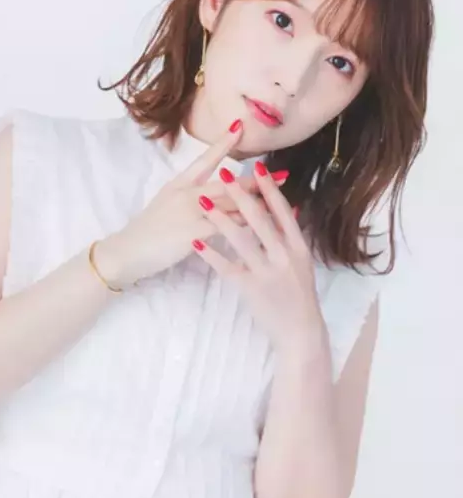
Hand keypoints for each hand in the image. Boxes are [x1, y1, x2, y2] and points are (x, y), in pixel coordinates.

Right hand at [94, 120, 282, 286]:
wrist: (126, 252)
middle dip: (256, 179)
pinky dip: (245, 226)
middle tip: (282, 174)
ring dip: (258, 201)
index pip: (204, 159)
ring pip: (230, 203)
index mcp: (179, 184)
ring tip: (280, 200)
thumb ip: (186, 197)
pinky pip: (225, 227)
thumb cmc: (145, 232)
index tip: (240, 127)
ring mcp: (189, 211)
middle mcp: (186, 193)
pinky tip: (262, 228)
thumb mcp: (164, 205)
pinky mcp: (192, 232)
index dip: (223, 143)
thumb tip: (209, 195)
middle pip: (227, 183)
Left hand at [192, 161, 324, 350]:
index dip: (268, 188)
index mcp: (298, 246)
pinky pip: (226, 267)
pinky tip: (196, 242)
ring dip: (220, 218)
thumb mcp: (301, 262)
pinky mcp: (250, 289)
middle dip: (240, 194)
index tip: (256, 166)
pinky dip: (210, 254)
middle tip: (224, 174)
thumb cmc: (299, 294)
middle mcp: (284, 256)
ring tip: (203, 202)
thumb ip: (291, 236)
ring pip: (241, 240)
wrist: (300, 331)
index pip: (282, 211)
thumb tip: (290, 207)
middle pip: (260, 220)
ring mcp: (267, 272)